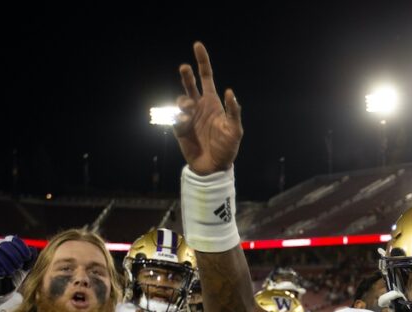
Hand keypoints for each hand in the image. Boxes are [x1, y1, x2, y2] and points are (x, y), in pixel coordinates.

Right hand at [0, 236, 34, 300]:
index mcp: (2, 250)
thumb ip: (26, 264)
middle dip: (13, 254)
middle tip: (18, 267)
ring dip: (4, 261)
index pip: (11, 240)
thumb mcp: (18, 275)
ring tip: (10, 273)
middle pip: (2, 243)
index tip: (27, 257)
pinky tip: (1, 274)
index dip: (20, 246)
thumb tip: (32, 250)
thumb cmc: (1, 287)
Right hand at [174, 42, 243, 175]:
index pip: (206, 77)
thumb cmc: (228, 148)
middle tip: (185, 68)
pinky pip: (176, 117)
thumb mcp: (235, 130)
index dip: (203, 61)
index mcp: (213, 103)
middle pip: (190, 84)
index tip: (197, 45)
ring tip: (190, 109)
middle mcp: (199, 106)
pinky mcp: (179, 128)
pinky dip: (180, 118)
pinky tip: (187, 124)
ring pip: (181, 100)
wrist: (213, 166)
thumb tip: (229, 92)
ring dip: (184, 101)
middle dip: (187, 74)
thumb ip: (233, 111)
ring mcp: (188, 116)